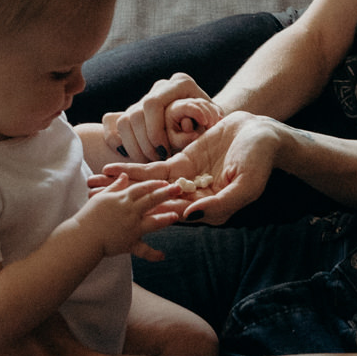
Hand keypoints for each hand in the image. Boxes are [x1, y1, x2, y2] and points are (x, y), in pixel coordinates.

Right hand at [76, 176, 181, 257]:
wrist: (83, 236)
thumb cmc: (89, 215)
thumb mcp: (102, 197)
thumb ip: (115, 186)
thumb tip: (124, 176)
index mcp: (123, 199)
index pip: (142, 188)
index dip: (155, 184)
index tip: (165, 182)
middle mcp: (130, 212)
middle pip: (152, 200)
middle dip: (166, 194)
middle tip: (179, 189)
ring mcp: (132, 227)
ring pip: (153, 221)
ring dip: (166, 219)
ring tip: (176, 216)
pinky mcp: (130, 243)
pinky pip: (143, 250)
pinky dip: (153, 254)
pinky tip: (163, 256)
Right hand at [101, 73, 219, 162]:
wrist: (207, 120)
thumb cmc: (214, 123)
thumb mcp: (216, 120)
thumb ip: (208, 120)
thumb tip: (192, 131)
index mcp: (181, 84)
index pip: (153, 103)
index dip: (154, 130)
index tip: (165, 152)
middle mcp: (160, 87)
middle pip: (136, 113)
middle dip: (144, 142)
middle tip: (157, 160)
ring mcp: (145, 98)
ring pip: (125, 121)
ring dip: (134, 146)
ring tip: (149, 161)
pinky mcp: (132, 110)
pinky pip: (112, 124)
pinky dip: (119, 142)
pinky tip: (134, 156)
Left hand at [102, 110, 283, 226]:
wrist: (261, 134)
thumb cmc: (260, 161)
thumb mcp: (245, 185)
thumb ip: (219, 203)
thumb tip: (189, 216)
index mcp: (208, 210)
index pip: (173, 216)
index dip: (146, 218)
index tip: (121, 221)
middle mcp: (193, 200)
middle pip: (154, 206)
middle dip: (126, 207)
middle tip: (95, 207)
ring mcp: (185, 182)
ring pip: (149, 189)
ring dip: (123, 189)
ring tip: (95, 189)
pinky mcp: (181, 164)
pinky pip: (154, 171)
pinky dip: (134, 171)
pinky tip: (112, 171)